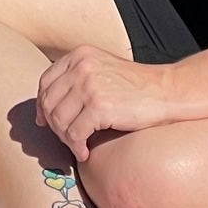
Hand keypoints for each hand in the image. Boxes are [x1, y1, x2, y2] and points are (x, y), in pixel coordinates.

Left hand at [36, 46, 181, 162]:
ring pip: (59, 120)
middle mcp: (81, 66)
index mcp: (79, 55)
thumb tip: (46, 109)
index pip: (46, 82)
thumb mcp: (101, 70)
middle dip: (54, 126)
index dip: (43, 105)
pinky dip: (77, 147)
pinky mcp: (100, 106)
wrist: (165, 91)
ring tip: (77, 145)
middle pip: (49, 102)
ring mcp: (89, 85)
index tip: (45, 122)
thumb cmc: (135, 86)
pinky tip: (85, 152)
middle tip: (66, 139)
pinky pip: (75, 134)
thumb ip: (76, 80)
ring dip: (65, 139)